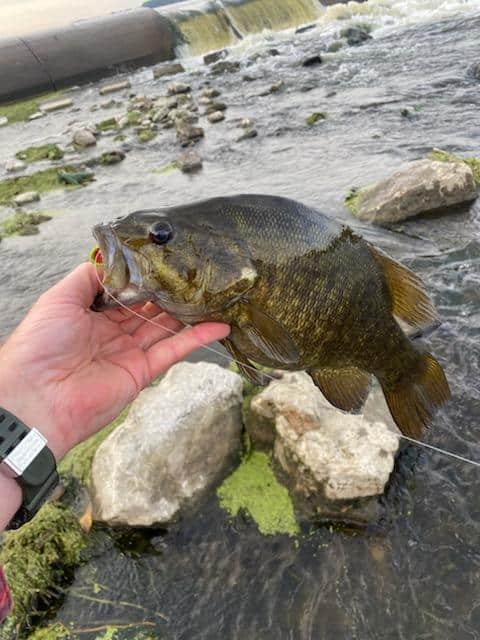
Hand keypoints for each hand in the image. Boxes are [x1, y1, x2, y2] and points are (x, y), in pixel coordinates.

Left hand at [0, 263, 229, 459]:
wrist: (38, 397)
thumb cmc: (41, 344)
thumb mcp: (59, 298)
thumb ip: (89, 276)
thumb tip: (114, 260)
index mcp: (93, 314)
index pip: (127, 292)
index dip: (146, 278)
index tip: (170, 260)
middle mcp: (113, 332)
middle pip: (150, 308)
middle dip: (171, 293)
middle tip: (197, 275)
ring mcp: (130, 352)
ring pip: (166, 327)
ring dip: (189, 313)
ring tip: (214, 294)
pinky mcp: (143, 372)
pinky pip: (174, 350)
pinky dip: (197, 338)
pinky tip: (219, 325)